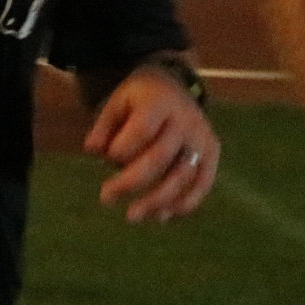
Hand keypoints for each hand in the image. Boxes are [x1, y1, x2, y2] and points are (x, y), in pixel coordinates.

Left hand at [84, 61, 219, 221]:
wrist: (175, 88)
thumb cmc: (139, 100)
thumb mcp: (117, 102)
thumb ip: (104, 126)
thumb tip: (92, 151)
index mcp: (160, 103)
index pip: (143, 130)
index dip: (122, 148)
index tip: (104, 157)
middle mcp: (186, 121)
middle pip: (161, 157)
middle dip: (132, 182)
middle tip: (106, 198)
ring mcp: (202, 139)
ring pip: (183, 176)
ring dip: (158, 201)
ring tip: (133, 216)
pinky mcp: (212, 154)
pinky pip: (202, 184)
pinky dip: (184, 204)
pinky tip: (162, 216)